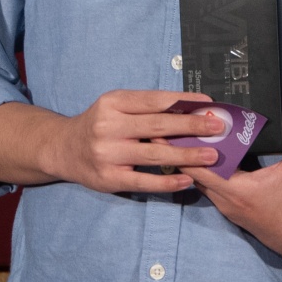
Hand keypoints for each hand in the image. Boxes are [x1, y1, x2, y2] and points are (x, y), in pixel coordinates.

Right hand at [39, 90, 223, 194]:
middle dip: (192, 126)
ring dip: (187, 155)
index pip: (154, 100)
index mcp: (113, 103)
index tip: (208, 103)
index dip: (183, 101)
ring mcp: (108, 154)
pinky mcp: (110, 178)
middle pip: (157, 126)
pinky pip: (144, 181)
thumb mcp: (115, 106)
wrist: (62, 149)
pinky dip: (168, 182)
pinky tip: (187, 180)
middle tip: (218, 127)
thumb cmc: (99, 124)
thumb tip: (189, 108)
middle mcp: (108, 126)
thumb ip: (146, 107)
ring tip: (211, 155)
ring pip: (154, 155)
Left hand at [192, 93, 281, 262]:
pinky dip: (205, 173)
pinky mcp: (232, 212)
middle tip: (176, 125)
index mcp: (238, 189)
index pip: (198, 167)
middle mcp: (226, 202)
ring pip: (200, 183)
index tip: (177, 125)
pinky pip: (210, 190)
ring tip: (187, 136)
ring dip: (194, 162)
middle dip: (184, 150)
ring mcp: (227, 209)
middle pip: (192, 173)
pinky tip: (207, 157)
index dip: (184, 147)